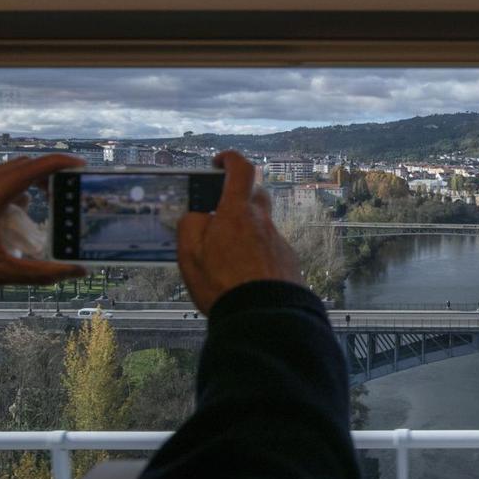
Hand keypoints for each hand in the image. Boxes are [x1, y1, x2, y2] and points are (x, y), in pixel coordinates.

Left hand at [0, 155, 87, 307]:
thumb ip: (42, 273)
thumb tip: (77, 271)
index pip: (28, 171)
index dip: (57, 164)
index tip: (80, 166)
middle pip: (18, 167)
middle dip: (47, 172)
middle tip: (70, 186)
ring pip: (3, 173)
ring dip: (28, 180)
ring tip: (48, 198)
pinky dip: (10, 189)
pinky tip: (16, 211)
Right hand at [176, 151, 302, 314]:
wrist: (264, 319)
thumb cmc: (223, 285)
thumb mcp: (190, 254)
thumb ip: (191, 226)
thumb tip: (199, 216)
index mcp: (238, 213)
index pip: (241, 169)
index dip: (230, 159)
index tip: (218, 163)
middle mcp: (263, 223)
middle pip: (255, 196)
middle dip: (238, 197)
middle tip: (219, 213)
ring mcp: (279, 243)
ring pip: (261, 227)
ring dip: (245, 233)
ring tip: (227, 258)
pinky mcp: (288, 263)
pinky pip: (270, 250)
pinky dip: (257, 255)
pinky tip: (245, 276)